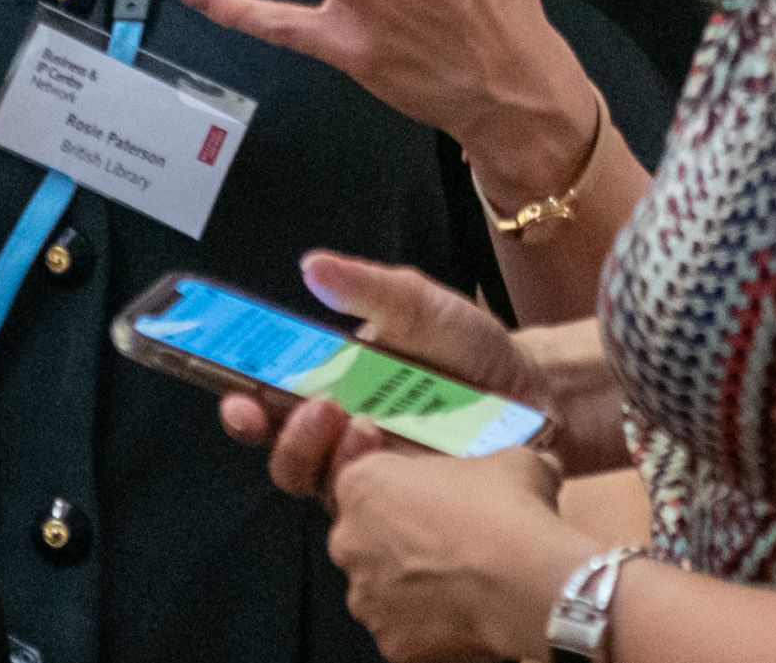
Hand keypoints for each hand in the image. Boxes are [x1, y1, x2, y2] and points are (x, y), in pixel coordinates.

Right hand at [217, 251, 576, 499]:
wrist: (539, 399)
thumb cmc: (474, 349)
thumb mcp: (423, 306)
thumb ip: (370, 288)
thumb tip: (312, 265)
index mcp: (335, 381)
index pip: (270, 395)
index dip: (243, 399)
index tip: (237, 395)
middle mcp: (344, 431)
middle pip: (282, 448)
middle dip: (272, 435)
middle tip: (298, 412)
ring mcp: (374, 473)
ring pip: (316, 484)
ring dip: (319, 457)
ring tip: (358, 427)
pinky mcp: (406, 506)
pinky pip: (368, 511)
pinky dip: (367, 489)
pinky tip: (394, 461)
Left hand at [330, 442, 590, 662]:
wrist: (526, 581)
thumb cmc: (509, 513)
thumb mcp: (507, 461)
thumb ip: (488, 466)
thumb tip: (522, 469)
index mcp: (362, 485)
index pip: (367, 486)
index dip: (404, 494)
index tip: (433, 503)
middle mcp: (349, 541)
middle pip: (367, 539)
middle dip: (400, 543)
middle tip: (447, 545)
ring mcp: (366, 596)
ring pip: (382, 590)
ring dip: (410, 587)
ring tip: (459, 584)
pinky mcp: (390, 641)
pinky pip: (404, 631)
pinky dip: (428, 627)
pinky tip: (463, 615)